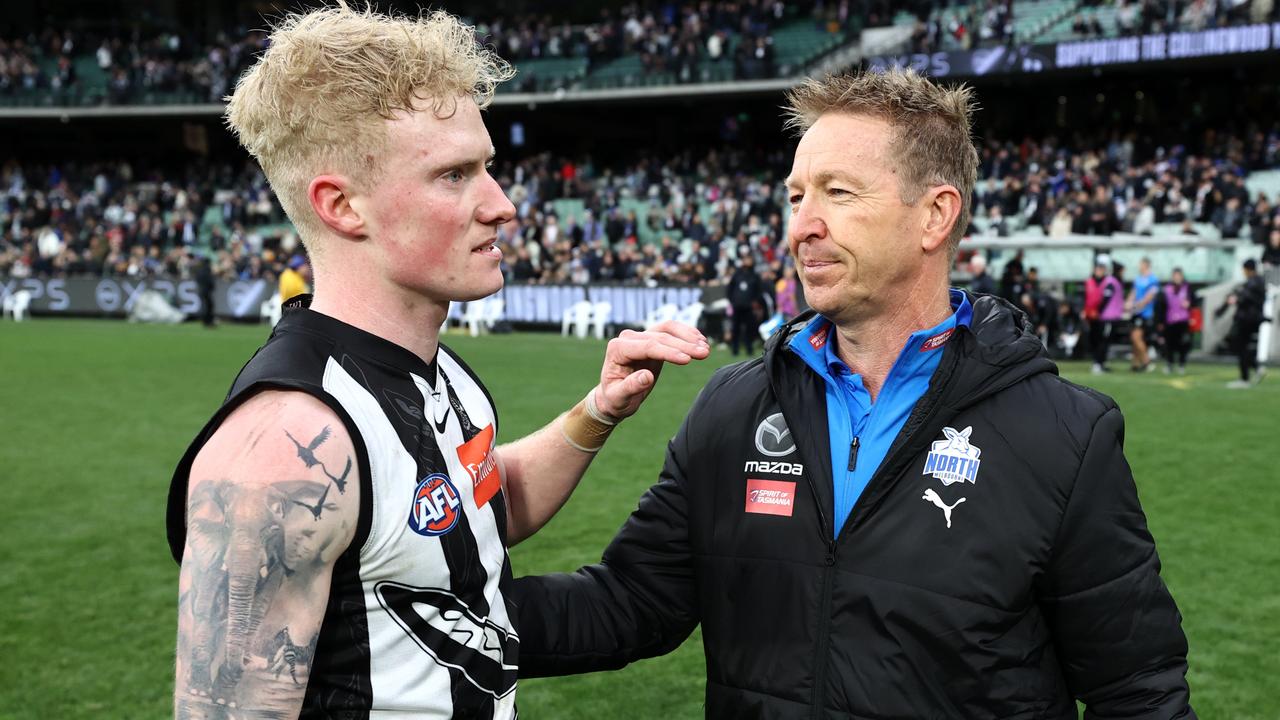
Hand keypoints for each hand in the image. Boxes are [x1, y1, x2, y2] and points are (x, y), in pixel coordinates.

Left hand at [594, 321, 709, 419]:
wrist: (613, 397)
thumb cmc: (615, 399)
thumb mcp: (619, 398)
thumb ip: (630, 387)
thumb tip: (646, 376)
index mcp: (617, 348)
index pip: (648, 346)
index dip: (669, 352)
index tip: (688, 360)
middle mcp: (628, 338)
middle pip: (660, 337)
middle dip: (684, 345)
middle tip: (704, 354)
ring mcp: (640, 336)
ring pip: (667, 329)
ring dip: (688, 336)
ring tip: (705, 348)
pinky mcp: (651, 339)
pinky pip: (670, 331)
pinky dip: (686, 334)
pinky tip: (700, 341)